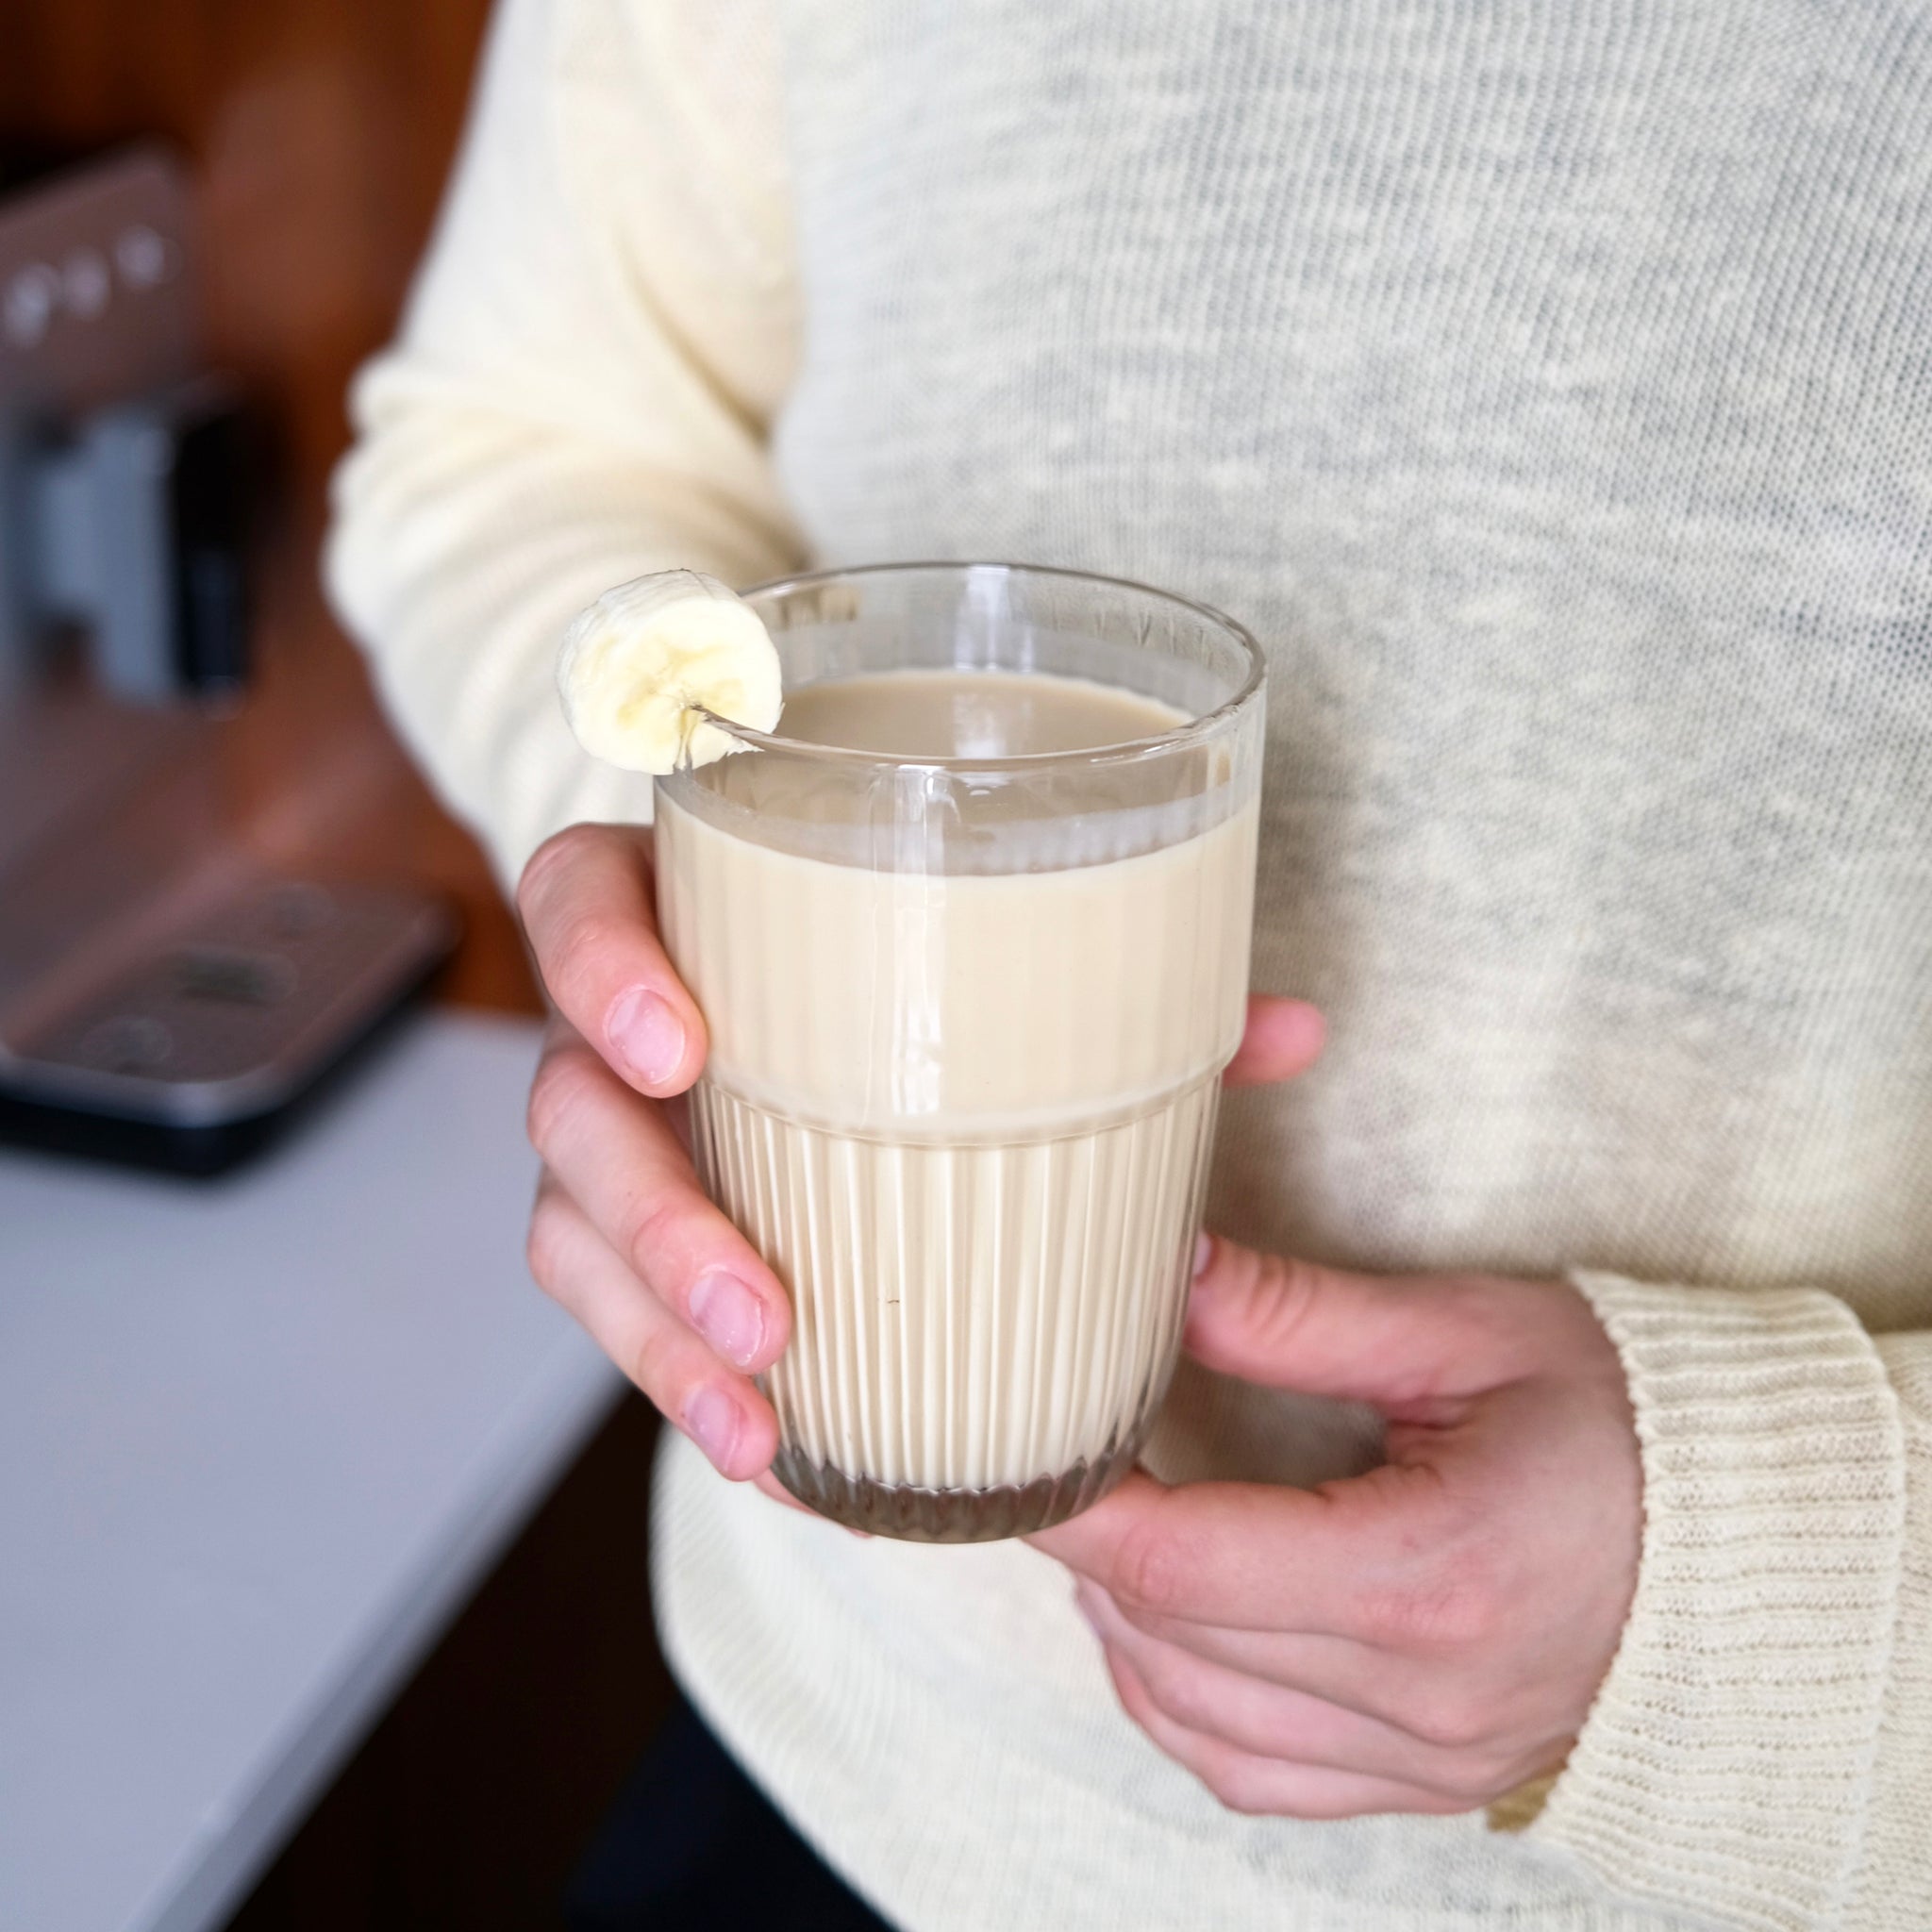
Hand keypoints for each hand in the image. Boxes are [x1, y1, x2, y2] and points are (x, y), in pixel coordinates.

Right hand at [516, 815, 1327, 1494]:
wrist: (837, 1026)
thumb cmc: (921, 970)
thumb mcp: (1008, 964)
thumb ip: (1133, 983)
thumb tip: (1291, 1029)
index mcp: (690, 907)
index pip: (578, 896)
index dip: (599, 963)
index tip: (685, 1047)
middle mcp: (625, 1027)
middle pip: (563, 1103)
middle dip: (652, 1213)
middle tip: (764, 1305)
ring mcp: (621, 1139)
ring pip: (571, 1230)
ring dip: (656, 1335)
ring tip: (762, 1414)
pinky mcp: (634, 1241)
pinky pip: (617, 1314)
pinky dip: (680, 1382)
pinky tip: (766, 1446)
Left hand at [1031, 1244, 1641, 1817]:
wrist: (1759, 1542)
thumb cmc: (1628, 1421)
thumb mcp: (1469, 1335)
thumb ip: (1301, 1316)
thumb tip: (1167, 1276)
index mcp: (1427, 1576)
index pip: (1182, 1564)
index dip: (1071, 1506)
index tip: (1006, 1450)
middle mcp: (1418, 1696)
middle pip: (1170, 1636)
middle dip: (1089, 1545)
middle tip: (1056, 1450)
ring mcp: (1423, 1756)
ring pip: (1192, 1720)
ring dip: (1123, 1623)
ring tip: (1108, 1524)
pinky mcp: (1426, 1780)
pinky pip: (1252, 1775)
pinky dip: (1179, 1702)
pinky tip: (1166, 1627)